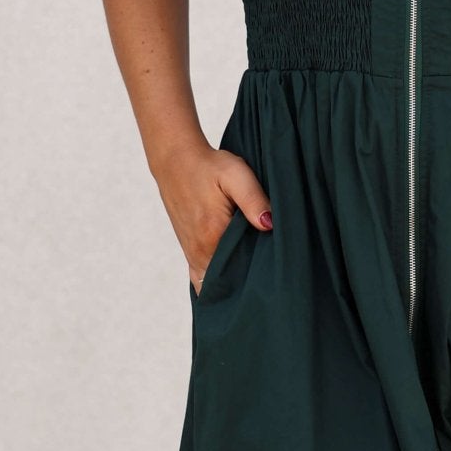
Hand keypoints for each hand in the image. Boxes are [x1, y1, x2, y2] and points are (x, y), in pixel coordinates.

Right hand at [152, 144, 273, 292]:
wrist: (176, 160)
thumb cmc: (209, 166)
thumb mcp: (236, 174)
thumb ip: (254, 200)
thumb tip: (269, 225)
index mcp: (213, 236)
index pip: (240, 272)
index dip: (258, 279)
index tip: (275, 280)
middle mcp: (199, 250)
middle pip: (227, 283)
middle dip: (246, 288)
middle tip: (268, 288)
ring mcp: (191, 253)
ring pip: (212, 284)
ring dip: (231, 287)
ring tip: (252, 289)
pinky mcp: (188, 249)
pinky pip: (200, 278)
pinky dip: (214, 284)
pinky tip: (229, 288)